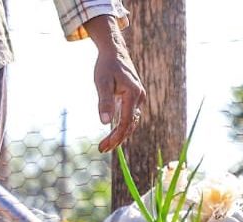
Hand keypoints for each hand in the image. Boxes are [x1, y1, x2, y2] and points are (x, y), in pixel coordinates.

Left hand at [84, 15, 145, 152]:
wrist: (114, 51)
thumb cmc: (106, 66)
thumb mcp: (102, 83)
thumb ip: (104, 102)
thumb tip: (105, 123)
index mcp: (134, 94)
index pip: (126, 122)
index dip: (116, 137)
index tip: (104, 147)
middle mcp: (139, 97)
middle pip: (130, 125)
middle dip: (117, 139)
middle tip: (102, 150)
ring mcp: (138, 98)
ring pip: (131, 122)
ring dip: (119, 135)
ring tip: (105, 146)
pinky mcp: (134, 97)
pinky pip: (129, 116)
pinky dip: (121, 126)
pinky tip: (111, 134)